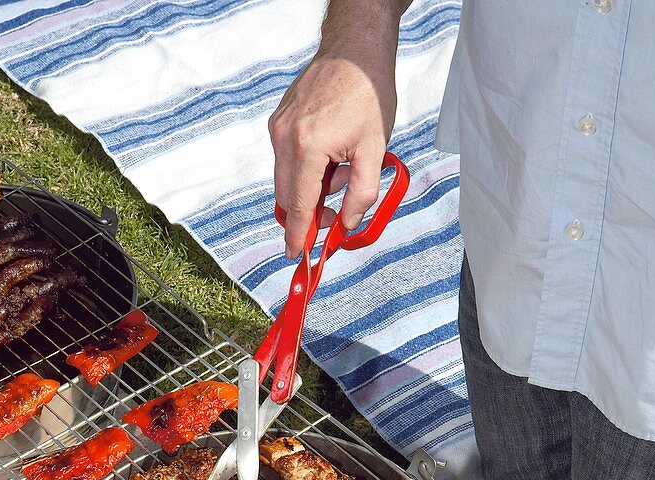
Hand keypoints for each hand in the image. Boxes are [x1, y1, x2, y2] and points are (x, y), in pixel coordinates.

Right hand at [269, 48, 397, 257]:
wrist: (355, 49)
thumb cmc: (368, 93)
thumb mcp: (376, 150)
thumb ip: (362, 194)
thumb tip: (347, 224)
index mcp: (308, 147)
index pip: (299, 205)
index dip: (298, 235)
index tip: (296, 255)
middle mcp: (285, 138)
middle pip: (287, 197)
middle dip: (309, 212)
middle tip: (334, 215)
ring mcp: (279, 127)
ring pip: (287, 178)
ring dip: (311, 187)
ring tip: (343, 169)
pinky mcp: (279, 120)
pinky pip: (287, 159)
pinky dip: (307, 168)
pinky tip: (332, 154)